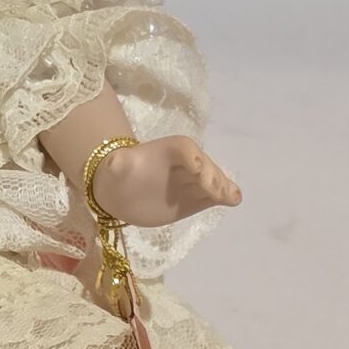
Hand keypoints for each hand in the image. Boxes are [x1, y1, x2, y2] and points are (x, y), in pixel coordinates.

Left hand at [89, 134, 240, 226]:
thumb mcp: (115, 168)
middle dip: (210, 175)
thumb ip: (119, 164)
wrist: (121, 193)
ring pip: (212, 180)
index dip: (192, 156)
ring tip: (227, 197)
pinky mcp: (195, 198)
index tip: (197, 168)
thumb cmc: (119, 175)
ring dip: (222, 187)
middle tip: (212, 189)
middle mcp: (185, 163)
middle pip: (204, 164)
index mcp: (169, 150)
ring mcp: (192, 181)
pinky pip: (213, 196)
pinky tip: (233, 201)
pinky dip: (224, 196)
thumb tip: (118, 161)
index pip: (185, 148)